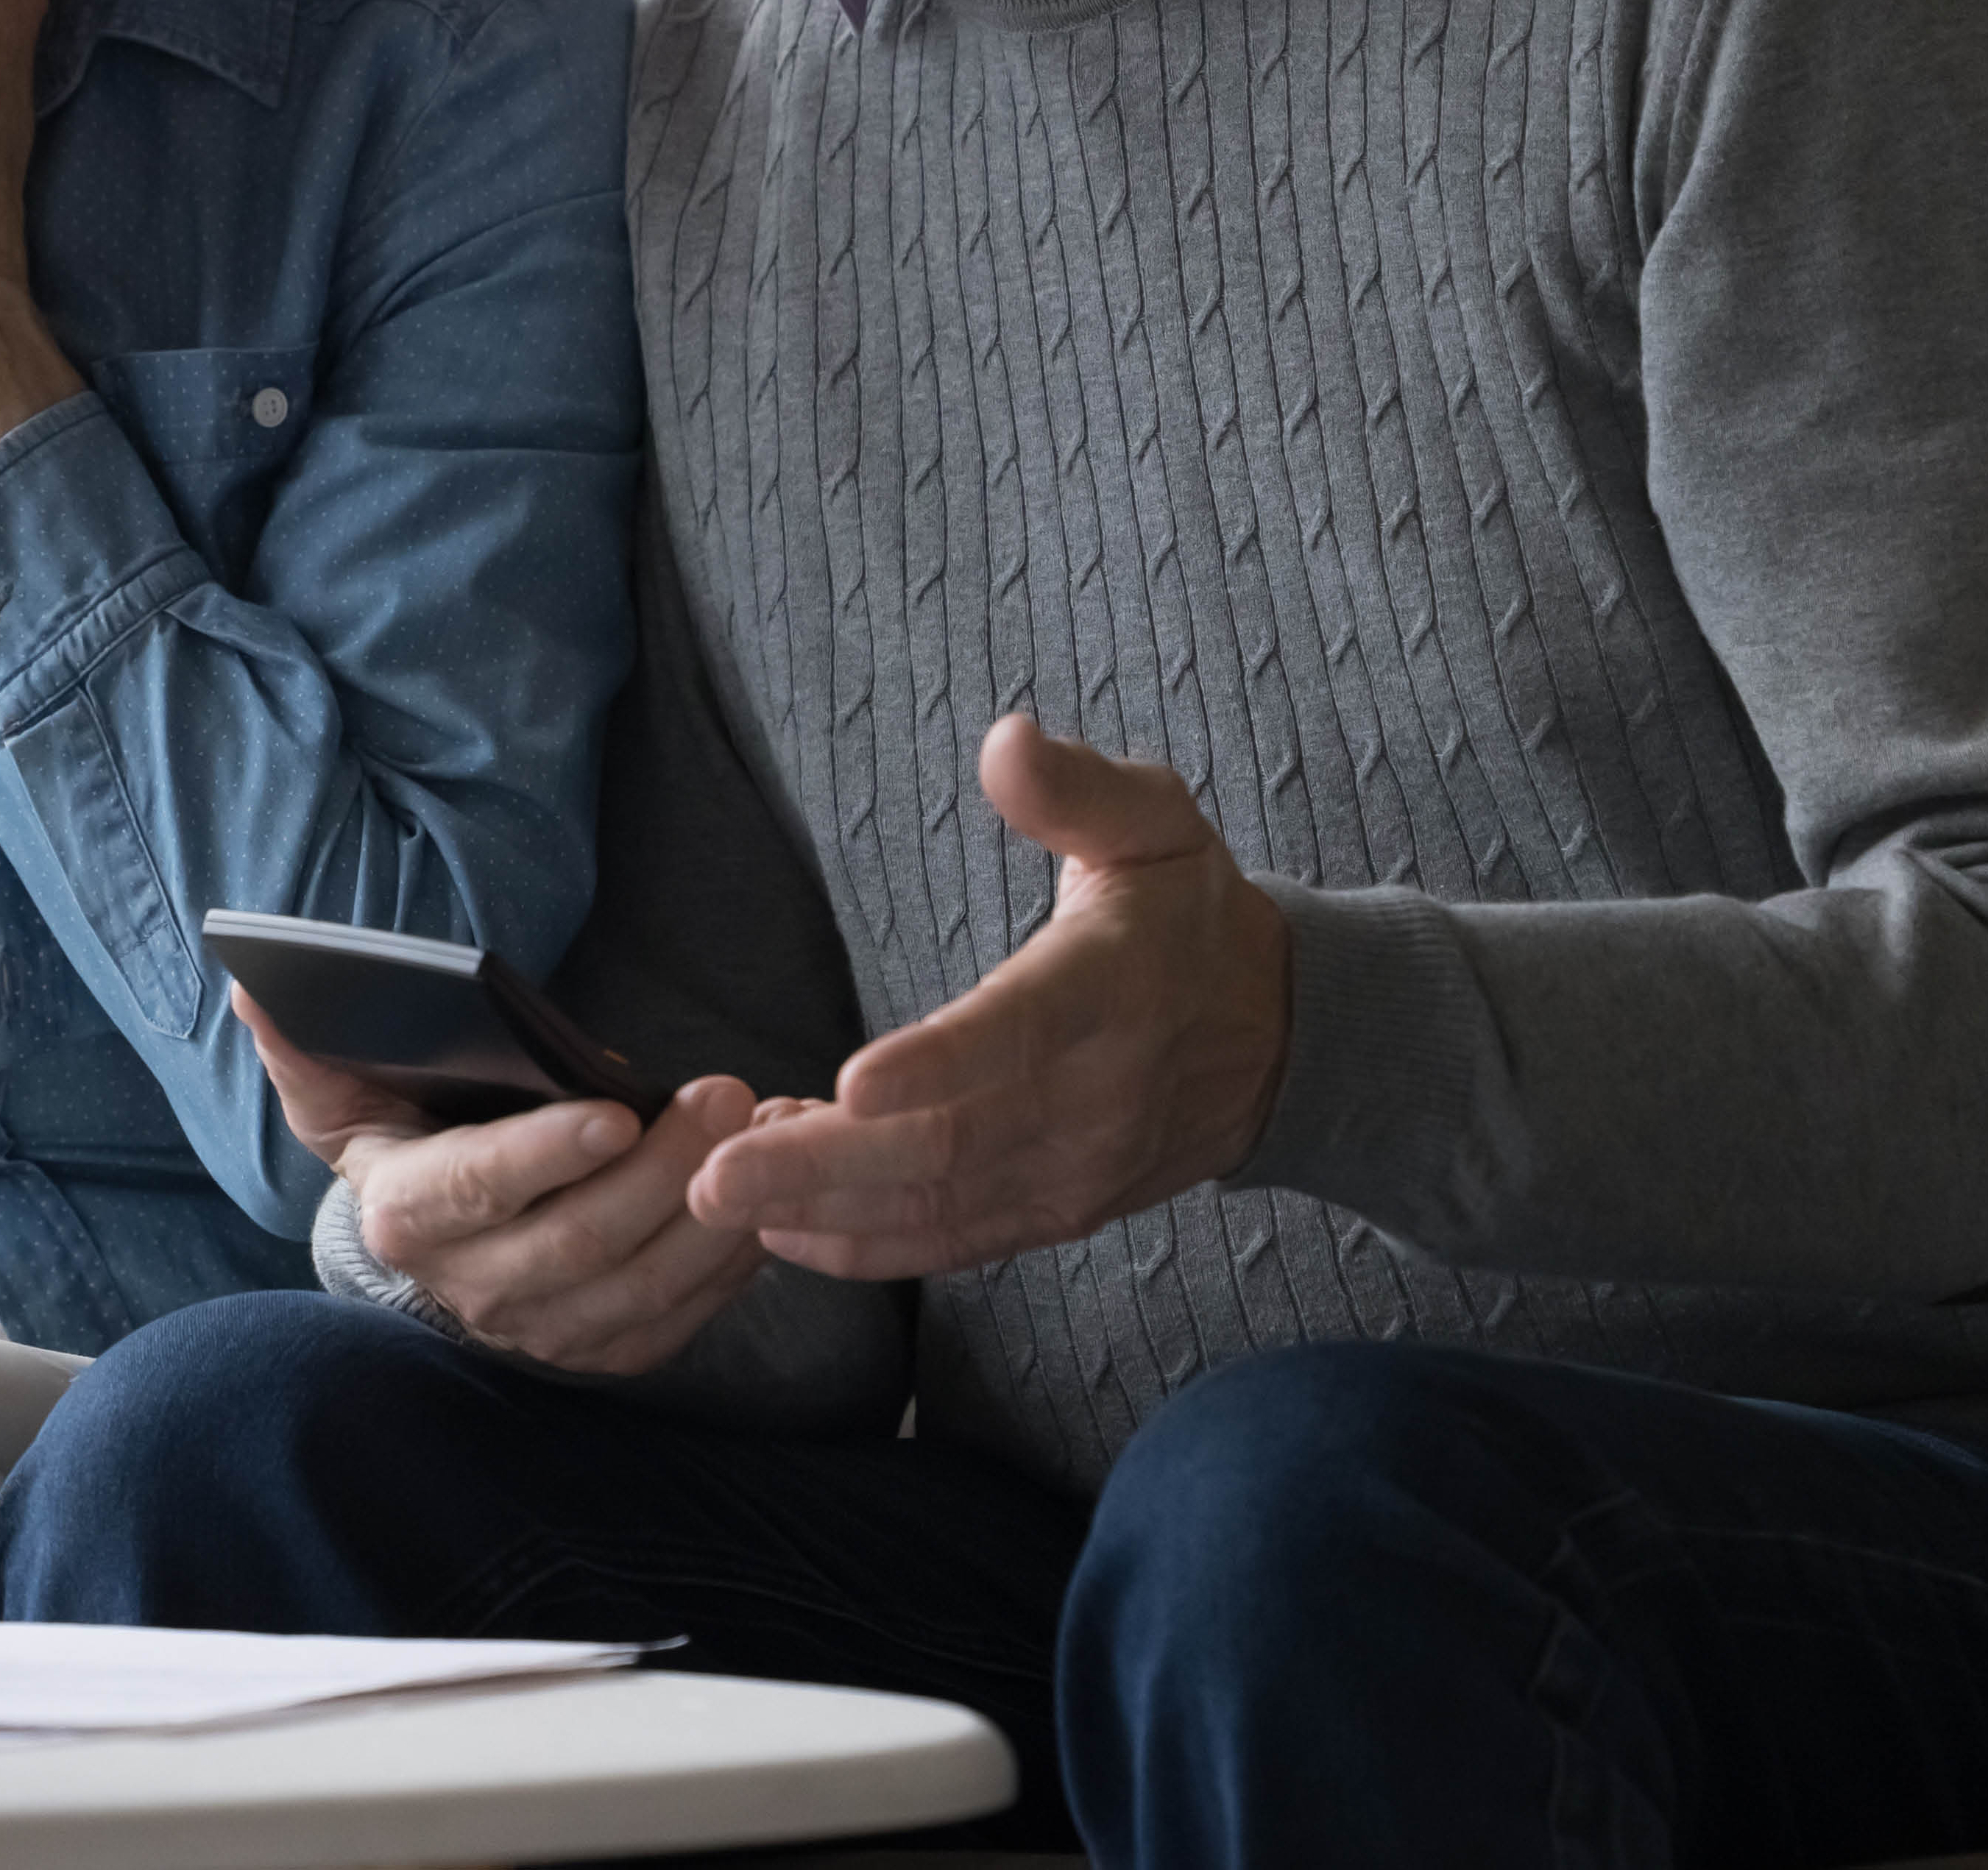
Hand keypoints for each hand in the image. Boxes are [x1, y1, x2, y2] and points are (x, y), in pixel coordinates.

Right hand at [237, 987, 779, 1378]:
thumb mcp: (337, 1090)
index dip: (546, 1154)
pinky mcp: (606, 1349)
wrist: (431, 1241)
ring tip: (765, 1127)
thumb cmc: (398, 1137)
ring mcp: (545, 1332)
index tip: (614, 1110)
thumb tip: (252, 981)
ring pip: (644, 1285)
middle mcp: (474, 1289)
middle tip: (726, 1092)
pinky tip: (770, 1194)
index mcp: (407, 1217)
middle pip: (582, 1240)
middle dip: (664, 1168)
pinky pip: (683, 1318)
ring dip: (717, 1212)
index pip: (479, 1190)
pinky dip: (735, 1259)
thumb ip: (301, 1042)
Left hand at [687, 715, 1290, 1278]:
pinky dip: (865, 1247)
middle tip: (709, 1174)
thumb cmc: (1186, 910)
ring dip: (824, 1209)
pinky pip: (954, 1243)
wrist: (1278, 1036)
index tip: (848, 1084)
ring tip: (720, 1190)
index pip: (1021, 1033)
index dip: (939, 1064)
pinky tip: (780, 1232)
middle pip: (950, 1146)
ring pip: (939, 1206)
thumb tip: (1006, 740)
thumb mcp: (1155, 822)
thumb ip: (1078, 788)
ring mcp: (1073, 1169)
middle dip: (823, 1167)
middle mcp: (1092, 1097)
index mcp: (1109, 989)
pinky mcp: (1054, 1212)